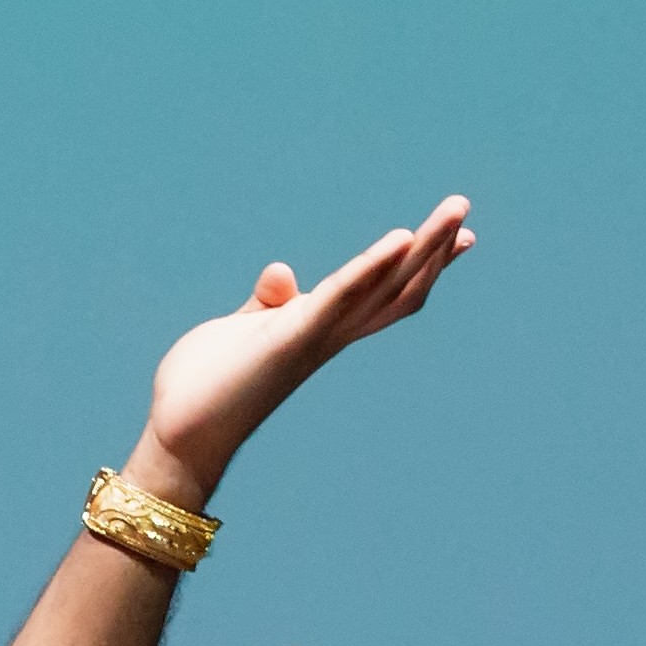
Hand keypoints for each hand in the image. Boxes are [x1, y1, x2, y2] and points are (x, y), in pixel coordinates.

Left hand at [141, 195, 477, 492]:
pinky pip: (340, 297)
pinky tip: (399, 239)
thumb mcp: (242, 331)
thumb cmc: (207, 388)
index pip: (381, 293)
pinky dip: (370, 268)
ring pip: (384, 288)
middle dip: (435, 249)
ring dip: (423, 248)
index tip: (458, 237)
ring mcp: (314, 337)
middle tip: (465, 210)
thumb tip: (283, 273)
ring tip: (456, 211)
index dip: (417, 264)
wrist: (180, 436)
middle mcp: (328, 335)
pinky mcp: (291, 337)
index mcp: (318, 329)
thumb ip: (268, 304)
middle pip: (397, 288)